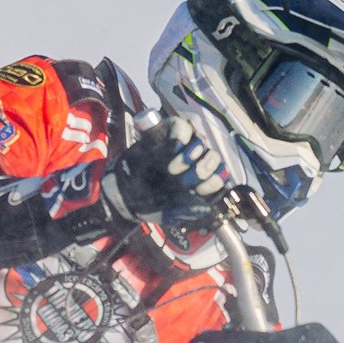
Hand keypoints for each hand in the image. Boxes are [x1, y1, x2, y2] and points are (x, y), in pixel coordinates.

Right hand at [107, 115, 230, 222]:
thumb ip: (187, 213)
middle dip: (201, 172)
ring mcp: (182, 145)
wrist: (122, 192)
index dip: (213, 182)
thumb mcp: (169, 214)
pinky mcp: (167, 132)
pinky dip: (180, 139)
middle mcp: (194, 161)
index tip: (197, 191)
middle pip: (214, 157)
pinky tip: (171, 151)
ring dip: (189, 158)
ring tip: (172, 170)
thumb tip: (206, 208)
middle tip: (182, 182)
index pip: (221, 175)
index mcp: (199, 180)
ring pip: (201, 143)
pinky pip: (183, 128)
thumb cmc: (148, 202)